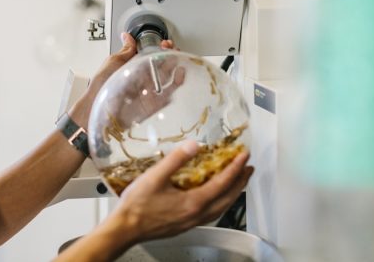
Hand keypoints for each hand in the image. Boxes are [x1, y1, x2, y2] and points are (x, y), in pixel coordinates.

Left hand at [69, 33, 173, 127]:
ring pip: (168, 77)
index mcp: (134, 67)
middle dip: (170, 55)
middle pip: (163, 65)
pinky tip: (180, 75)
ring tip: (178, 58)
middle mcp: (143, 78)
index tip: (165, 43)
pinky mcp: (154, 104)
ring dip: (175, 67)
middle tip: (173, 49)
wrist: (98, 108)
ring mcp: (149, 91)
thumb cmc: (102, 85)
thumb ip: (126, 50)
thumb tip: (128, 36)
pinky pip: (169, 94)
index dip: (160, 48)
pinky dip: (177, 84)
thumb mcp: (113, 62)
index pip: (152, 55)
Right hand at [108, 141, 252, 243]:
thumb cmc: (137, 206)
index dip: (235, 167)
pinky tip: (214, 198)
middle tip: (249, 169)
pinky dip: (220, 202)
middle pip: (227, 197)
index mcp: (194, 202)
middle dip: (240, 182)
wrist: (125, 229)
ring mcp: (191, 222)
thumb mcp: (155, 176)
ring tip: (237, 182)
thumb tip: (194, 145)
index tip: (244, 155)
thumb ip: (176, 159)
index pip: (222, 182)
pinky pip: (211, 213)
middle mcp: (197, 214)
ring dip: (232, 193)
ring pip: (221, 207)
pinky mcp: (185, 225)